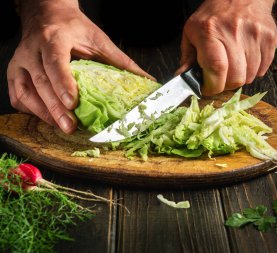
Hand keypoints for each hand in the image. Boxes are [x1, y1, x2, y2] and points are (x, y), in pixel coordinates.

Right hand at [7, 0, 152, 133]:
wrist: (47, 15)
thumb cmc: (74, 28)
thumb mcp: (99, 39)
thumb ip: (121, 61)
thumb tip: (147, 81)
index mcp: (55, 38)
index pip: (55, 61)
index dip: (63, 82)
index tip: (73, 102)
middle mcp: (32, 49)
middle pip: (41, 82)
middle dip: (56, 108)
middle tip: (70, 126)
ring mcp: (20, 61)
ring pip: (25, 92)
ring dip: (44, 113)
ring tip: (62, 126)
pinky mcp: (15, 72)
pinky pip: (18, 96)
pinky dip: (31, 110)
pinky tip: (47, 117)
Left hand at [176, 0, 276, 94]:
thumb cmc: (214, 15)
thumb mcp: (192, 31)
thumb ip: (187, 57)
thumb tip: (181, 78)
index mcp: (210, 31)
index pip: (216, 68)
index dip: (213, 86)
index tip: (208, 89)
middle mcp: (234, 32)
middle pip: (236, 77)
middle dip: (226, 85)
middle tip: (221, 78)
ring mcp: (255, 35)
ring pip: (250, 76)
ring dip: (241, 77)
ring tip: (234, 65)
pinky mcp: (270, 38)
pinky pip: (263, 69)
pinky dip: (254, 71)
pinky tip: (246, 59)